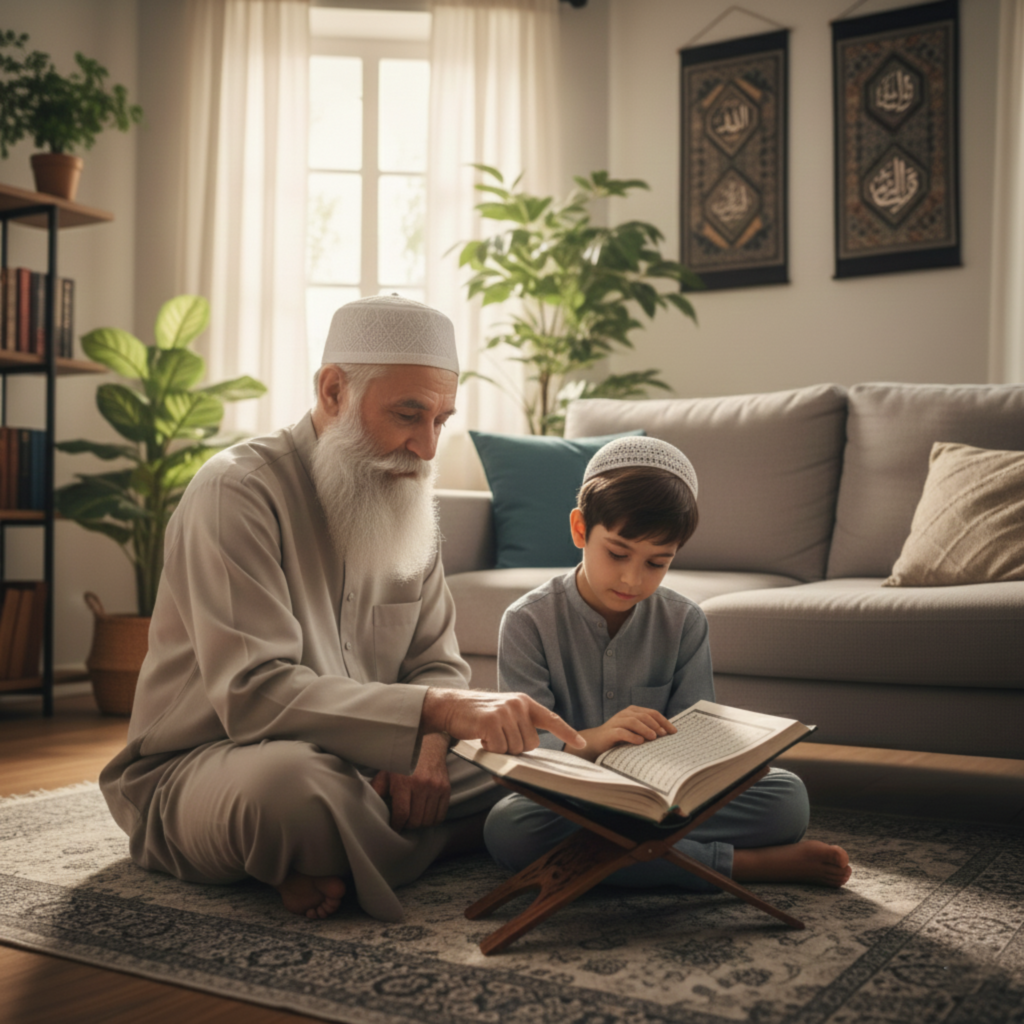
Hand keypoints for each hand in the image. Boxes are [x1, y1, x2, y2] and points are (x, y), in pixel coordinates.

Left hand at [371, 732, 450, 830]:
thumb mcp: (387, 772)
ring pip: (428, 820)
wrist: (428, 744)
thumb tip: (370, 805)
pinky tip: (425, 815)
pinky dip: (432, 820)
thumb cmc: (405, 760)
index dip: (397, 825)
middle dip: (408, 825)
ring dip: (420, 823)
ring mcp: (435, 787)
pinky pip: (440, 815)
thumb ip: (377, 789)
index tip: (395, 827)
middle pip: (416, 820)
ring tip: (414, 818)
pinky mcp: (445, 789)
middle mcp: (422, 785)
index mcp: (404, 782)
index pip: (402, 814)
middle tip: (404, 822)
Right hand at [420, 688, 584, 754]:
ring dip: (502, 749)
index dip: (567, 733)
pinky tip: (482, 738)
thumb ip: (521, 724)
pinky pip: (500, 749)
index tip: (581, 744)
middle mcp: (518, 704)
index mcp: (524, 702)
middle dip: (515, 747)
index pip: (552, 719)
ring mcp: (505, 712)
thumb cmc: (478, 715)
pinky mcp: (491, 721)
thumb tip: (534, 746)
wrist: (451, 705)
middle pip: (531, 744)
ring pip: (516, 748)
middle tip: (499, 737)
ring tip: (489, 736)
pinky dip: (491, 749)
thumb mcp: (505, 712)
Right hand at [575, 705, 675, 761]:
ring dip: (645, 729)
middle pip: (644, 715)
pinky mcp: (609, 732)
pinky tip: (640, 742)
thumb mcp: (634, 731)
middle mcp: (625, 714)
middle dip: (656, 724)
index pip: (652, 713)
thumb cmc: (618, 738)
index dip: (664, 721)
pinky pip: (621, 732)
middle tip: (664, 735)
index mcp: (632, 711)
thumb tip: (666, 734)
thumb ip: (647, 729)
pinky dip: (632, 736)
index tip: (673, 731)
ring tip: (654, 737)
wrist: (596, 742)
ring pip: (633, 721)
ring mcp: (616, 722)